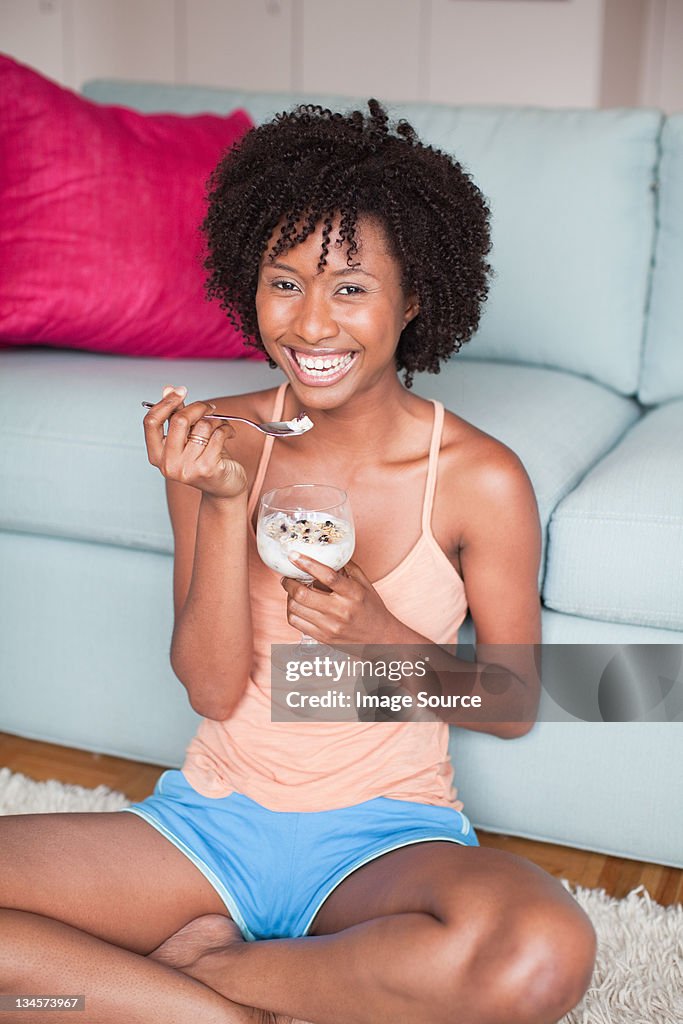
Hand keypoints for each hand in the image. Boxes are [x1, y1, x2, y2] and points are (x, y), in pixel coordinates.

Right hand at [143, 385, 247, 498]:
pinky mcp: (207, 469)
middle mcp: (168, 464)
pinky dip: (226, 429)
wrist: (224, 488)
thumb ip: (176, 415)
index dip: (166, 402)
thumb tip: (168, 389)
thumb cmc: (206, 461)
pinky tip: (229, 434)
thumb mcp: (187, 438)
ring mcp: (187, 469)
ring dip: (216, 421)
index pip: (151, 422)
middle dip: (198, 407)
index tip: (180, 390)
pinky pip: (217, 435)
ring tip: (220, 428)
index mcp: (157, 455)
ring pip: (202, 426)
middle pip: (179, 420)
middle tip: (209, 407)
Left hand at [280, 555, 405, 645]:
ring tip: (293, 591)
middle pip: (303, 594)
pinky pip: (296, 623)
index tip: (294, 555)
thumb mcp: (365, 585)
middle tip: (287, 576)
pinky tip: (297, 605)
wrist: (381, 639)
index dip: (307, 564)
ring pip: (295, 609)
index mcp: (353, 594)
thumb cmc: (372, 609)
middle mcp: (341, 611)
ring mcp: (330, 627)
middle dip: (289, 582)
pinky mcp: (323, 638)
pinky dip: (291, 611)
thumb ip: (348, 568)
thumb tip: (329, 552)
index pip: (327, 576)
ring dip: (289, 596)